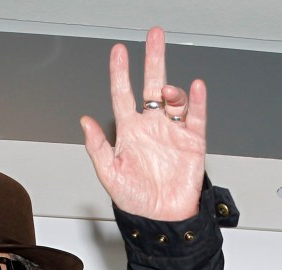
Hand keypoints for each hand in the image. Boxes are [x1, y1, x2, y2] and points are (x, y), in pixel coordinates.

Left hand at [80, 26, 205, 220]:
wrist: (161, 220)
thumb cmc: (135, 202)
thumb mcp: (109, 175)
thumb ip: (97, 147)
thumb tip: (85, 122)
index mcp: (129, 133)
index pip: (123, 95)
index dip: (120, 73)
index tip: (118, 52)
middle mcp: (150, 128)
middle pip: (151, 85)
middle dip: (153, 59)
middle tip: (154, 36)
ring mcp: (172, 132)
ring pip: (173, 98)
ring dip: (171, 89)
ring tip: (167, 91)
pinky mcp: (192, 142)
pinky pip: (196, 116)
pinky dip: (196, 101)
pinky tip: (194, 88)